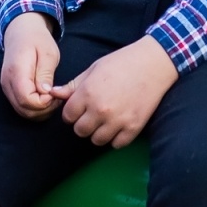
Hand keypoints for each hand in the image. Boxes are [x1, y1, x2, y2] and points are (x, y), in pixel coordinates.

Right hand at [0, 12, 61, 118]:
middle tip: (57, 97)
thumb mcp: (48, 53)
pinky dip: (34, 108)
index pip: (27, 100)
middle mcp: (7, 82)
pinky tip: (45, 97)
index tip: (55, 93)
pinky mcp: (9, 89)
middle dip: (44, 110)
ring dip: (40, 110)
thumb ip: (46, 74)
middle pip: (24, 110)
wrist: (21, 31)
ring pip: (22, 111)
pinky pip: (21, 106)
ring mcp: (6, 87)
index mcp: (16, 72)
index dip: (44, 103)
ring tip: (52, 97)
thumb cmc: (37, 39)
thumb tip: (45, 93)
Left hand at [50, 36, 177, 147]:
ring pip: (97, 140)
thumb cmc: (122, 62)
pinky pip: (117, 144)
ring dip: (98, 133)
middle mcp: (100, 110)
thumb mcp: (93, 69)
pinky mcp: (134, 128)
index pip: (68, 116)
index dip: (72, 112)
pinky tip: (118, 126)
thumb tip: (53, 93)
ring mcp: (118, 121)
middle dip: (83, 123)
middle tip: (92, 114)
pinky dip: (116, 138)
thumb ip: (73, 85)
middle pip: (80, 131)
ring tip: (105, 121)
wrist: (153, 64)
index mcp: (88, 93)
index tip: (79, 108)